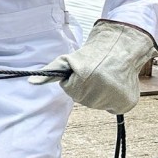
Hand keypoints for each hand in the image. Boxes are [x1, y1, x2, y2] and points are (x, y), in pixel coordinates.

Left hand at [30, 19, 157, 113]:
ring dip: (98, 95)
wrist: (121, 49)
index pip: (70, 90)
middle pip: (83, 100)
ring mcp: (116, 97)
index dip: (74, 80)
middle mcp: (102, 89)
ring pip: (97, 105)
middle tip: (94, 75)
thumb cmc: (91, 55)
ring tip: (105, 79)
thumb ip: (49, 72)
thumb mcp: (67, 60)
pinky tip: (114, 87)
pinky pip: (112, 108)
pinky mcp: (127, 103)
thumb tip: (30, 82)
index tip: (82, 71)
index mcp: (85, 78)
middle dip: (85, 89)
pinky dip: (112, 100)